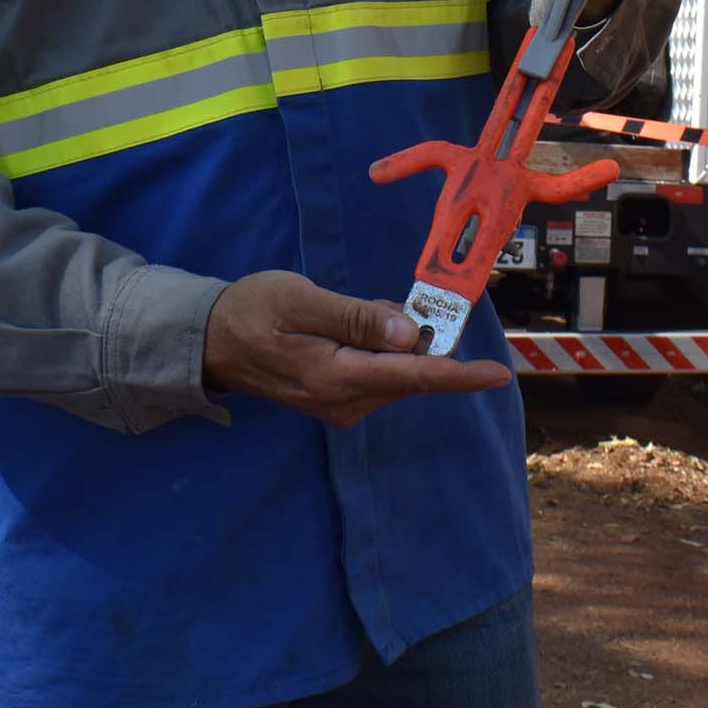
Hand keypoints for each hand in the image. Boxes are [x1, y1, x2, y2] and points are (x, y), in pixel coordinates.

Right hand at [202, 270, 512, 427]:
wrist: (209, 341)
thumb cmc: (252, 312)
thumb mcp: (301, 301)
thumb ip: (357, 318)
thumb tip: (409, 334)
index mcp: (339, 378)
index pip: (414, 377)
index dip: (460, 375)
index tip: (498, 373)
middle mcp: (346, 403)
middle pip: (408, 372)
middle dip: (417, 338)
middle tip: (387, 303)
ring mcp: (340, 406)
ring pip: (393, 371)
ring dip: (391, 341)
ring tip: (344, 312)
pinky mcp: (336, 401)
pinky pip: (376, 372)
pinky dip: (377, 348)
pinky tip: (345, 326)